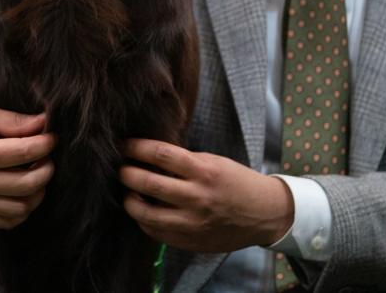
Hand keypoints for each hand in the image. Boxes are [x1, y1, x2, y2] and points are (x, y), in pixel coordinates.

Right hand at [0, 105, 55, 228]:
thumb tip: (44, 123)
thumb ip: (12, 121)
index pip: (23, 152)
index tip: (51, 137)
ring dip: (37, 191)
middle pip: (27, 183)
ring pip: (22, 208)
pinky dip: (23, 208)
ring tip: (35, 173)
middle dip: (46, 169)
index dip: (45, 144)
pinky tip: (22, 190)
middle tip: (46, 157)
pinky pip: (9, 221)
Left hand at [119, 138, 293, 251]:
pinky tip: (142, 211)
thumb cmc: (236, 182)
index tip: (123, 145)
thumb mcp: (213, 162)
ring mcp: (193, 223)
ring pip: (147, 214)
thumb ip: (183, 161)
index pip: (161, 154)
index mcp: (204, 171)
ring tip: (127, 191)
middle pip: (149, 183)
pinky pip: (156, 233)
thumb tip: (148, 155)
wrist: (265, 214)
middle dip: (126, 173)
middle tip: (120, 169)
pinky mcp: (191, 241)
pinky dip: (143, 221)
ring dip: (129, 201)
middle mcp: (197, 197)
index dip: (136, 148)